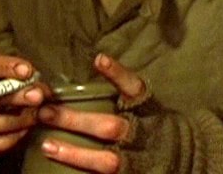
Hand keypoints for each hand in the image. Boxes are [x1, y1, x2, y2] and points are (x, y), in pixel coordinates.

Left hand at [35, 53, 145, 172]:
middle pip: (111, 127)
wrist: (175, 156)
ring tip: (47, 145)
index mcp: (148, 109)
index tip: (98, 60)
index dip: (118, 74)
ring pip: (106, 160)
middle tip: (46, 112)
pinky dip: (81, 169)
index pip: (135, 88)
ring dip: (74, 154)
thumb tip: (91, 66)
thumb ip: (123, 94)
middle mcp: (143, 134)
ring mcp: (136, 158)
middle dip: (77, 121)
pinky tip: (58, 167)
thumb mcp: (146, 105)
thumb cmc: (152, 124)